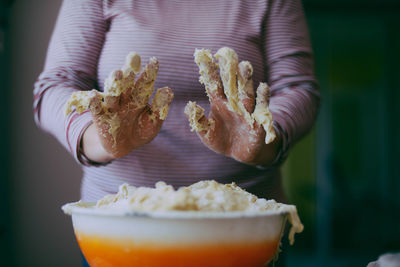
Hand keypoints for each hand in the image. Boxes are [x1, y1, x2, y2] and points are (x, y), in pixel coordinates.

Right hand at [66, 52, 173, 160]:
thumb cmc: (141, 131)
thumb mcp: (154, 121)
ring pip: (113, 93)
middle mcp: (125, 98)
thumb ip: (160, 107)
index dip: (149, 72)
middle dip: (130, 72)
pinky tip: (94, 95)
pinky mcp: (100, 118)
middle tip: (133, 59)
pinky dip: (94, 103)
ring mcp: (112, 107)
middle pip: (127, 84)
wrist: (125, 147)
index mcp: (140, 96)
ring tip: (118, 73)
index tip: (155, 61)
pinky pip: (97, 109)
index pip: (145, 82)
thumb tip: (169, 90)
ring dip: (115, 83)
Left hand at [185, 47, 279, 165]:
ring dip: (245, 80)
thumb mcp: (206, 133)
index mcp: (219, 103)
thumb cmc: (221, 141)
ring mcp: (246, 110)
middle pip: (231, 83)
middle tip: (227, 52)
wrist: (240, 154)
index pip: (213, 84)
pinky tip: (263, 87)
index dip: (208, 71)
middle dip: (229, 69)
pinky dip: (263, 98)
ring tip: (245, 66)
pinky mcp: (258, 120)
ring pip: (246, 92)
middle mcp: (233, 102)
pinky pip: (262, 107)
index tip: (203, 55)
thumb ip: (198, 121)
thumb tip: (189, 106)